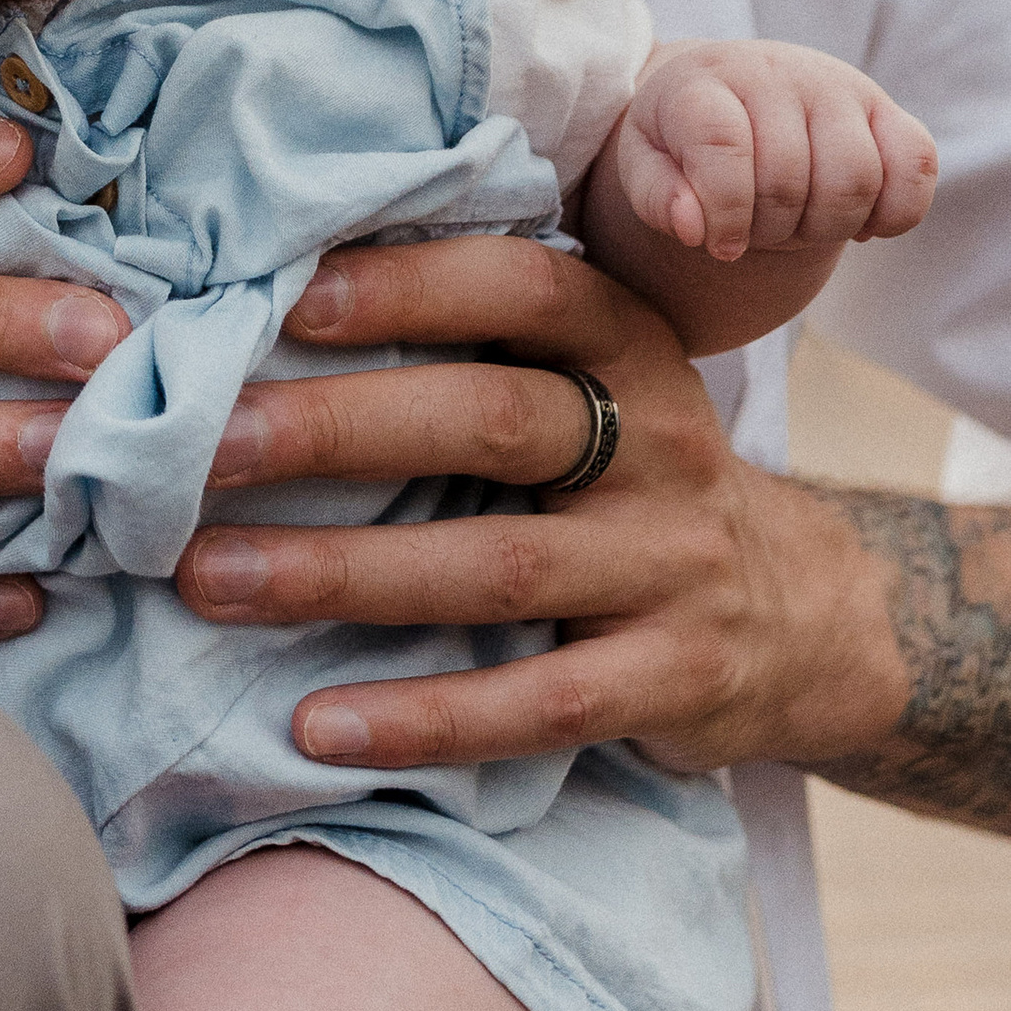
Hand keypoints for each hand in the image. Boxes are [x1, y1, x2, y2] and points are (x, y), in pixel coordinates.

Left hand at [172, 235, 908, 777]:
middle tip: (205, 445)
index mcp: (627, 343)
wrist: (805, 614)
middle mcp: (660, 442)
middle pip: (493, 422)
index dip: (408, 284)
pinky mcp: (673, 681)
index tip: (285, 293)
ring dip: (343, 574)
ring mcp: (672, 566)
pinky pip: (537, 706)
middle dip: (337, 429)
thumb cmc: (627, 474)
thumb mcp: (590, 383)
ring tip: (210, 579)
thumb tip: (265, 306)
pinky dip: (423, 718)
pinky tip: (315, 725)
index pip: (520, 287)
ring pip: (498, 567)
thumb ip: (472, 344)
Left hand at [612, 40, 936, 260]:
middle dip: (770, 230)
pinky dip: (894, 213)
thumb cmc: (680, 139)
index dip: (724, 212)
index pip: (723, 146)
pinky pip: (917, 166)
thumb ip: (656, 197)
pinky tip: (856, 222)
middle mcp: (775, 73)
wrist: (728, 92)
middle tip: (755, 229)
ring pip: (856, 179)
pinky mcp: (885, 109)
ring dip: (825, 228)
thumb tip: (696, 228)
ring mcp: (837, 86)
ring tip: (796, 223)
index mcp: (704, 82)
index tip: (719, 246)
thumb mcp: (643, 163)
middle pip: (791, 181)